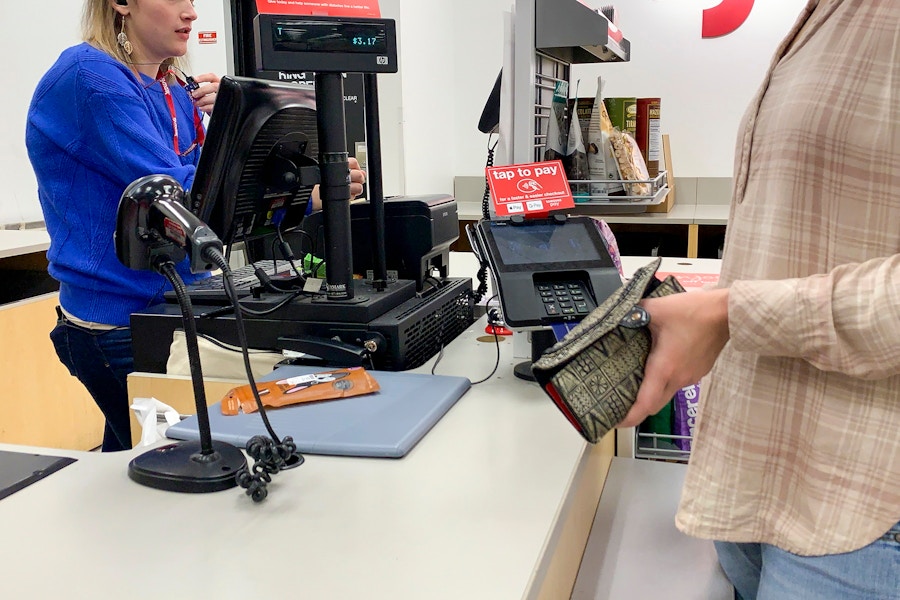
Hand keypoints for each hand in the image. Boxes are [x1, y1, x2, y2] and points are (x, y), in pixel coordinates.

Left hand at [189, 72, 220, 115]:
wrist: (228, 112)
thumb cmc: (217, 102)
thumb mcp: (212, 94)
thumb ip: (205, 92)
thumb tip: (194, 92)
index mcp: (220, 84)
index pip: (212, 77)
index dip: (203, 77)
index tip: (194, 79)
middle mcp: (223, 90)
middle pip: (213, 86)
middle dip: (202, 90)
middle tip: (194, 94)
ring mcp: (224, 98)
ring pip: (213, 97)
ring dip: (202, 100)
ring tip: (197, 103)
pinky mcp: (223, 107)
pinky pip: (214, 107)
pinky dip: (206, 107)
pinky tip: (202, 108)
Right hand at [309, 156, 366, 209]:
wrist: (309, 195)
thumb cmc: (315, 182)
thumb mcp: (326, 169)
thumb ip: (343, 168)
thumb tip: (361, 171)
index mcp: (338, 166)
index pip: (354, 162)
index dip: (356, 167)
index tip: (355, 170)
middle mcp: (343, 176)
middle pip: (359, 175)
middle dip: (359, 178)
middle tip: (354, 180)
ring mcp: (345, 188)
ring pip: (359, 187)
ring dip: (356, 188)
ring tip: (350, 189)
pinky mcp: (344, 198)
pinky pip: (354, 197)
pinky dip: (351, 196)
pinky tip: (345, 194)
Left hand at [618, 288, 730, 427]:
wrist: (728, 312)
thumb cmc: (692, 312)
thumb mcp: (656, 308)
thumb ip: (633, 313)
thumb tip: (619, 316)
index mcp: (664, 368)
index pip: (645, 404)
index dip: (629, 417)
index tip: (616, 422)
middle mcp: (678, 379)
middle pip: (654, 404)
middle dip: (637, 408)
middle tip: (619, 400)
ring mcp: (692, 377)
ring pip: (667, 393)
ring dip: (652, 392)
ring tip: (636, 378)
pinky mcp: (700, 371)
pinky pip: (679, 382)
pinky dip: (666, 380)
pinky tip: (660, 363)